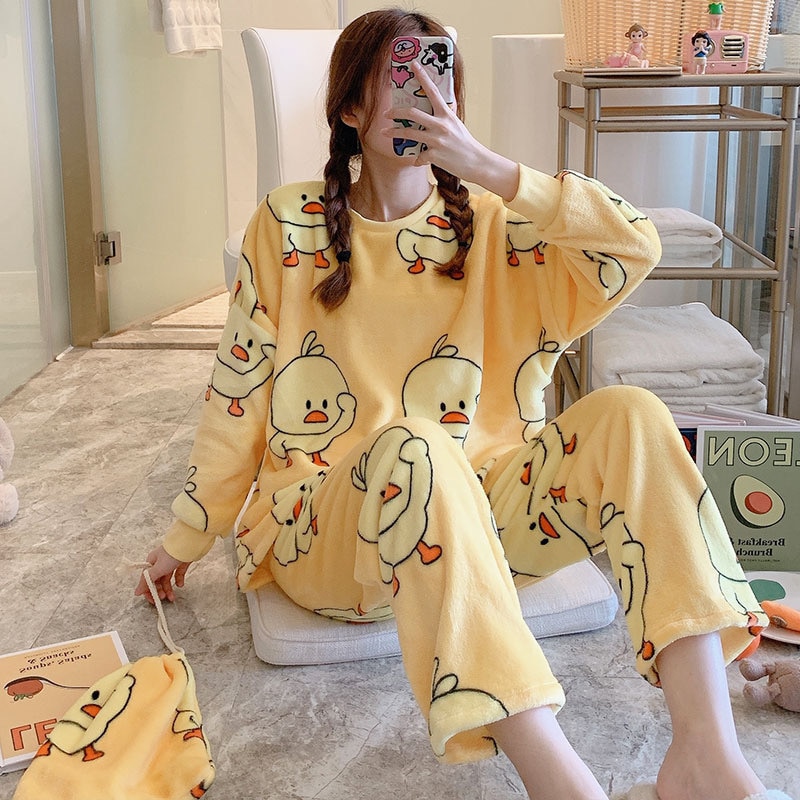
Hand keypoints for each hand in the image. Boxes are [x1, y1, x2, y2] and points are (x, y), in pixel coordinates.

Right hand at [134, 545, 191, 603]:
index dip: (148, 591)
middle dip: (160, 590)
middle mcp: (160, 562)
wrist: (190, 544)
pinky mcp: (181, 563)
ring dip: (169, 589)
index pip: (146, 579)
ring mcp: (171, 562)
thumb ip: (147, 581)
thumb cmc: (172, 554)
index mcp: (151, 562)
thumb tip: (136, 592)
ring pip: (167, 579)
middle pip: (157, 580)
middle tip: (164, 598)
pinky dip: (178, 580)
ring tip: (172, 597)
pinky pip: (178, 574)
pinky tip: (180, 584)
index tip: (153, 600)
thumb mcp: (157, 568)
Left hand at [383, 61, 518, 199]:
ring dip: (394, 132)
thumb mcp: (456, 125)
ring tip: (384, 132)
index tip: (413, 65)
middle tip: (386, 113)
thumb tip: (432, 112)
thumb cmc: (465, 144)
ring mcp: (437, 140)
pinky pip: (419, 156)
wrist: (476, 162)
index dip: (422, 76)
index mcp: (446, 115)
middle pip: (412, 113)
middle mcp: (441, 125)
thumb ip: (444, 118)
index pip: (433, 91)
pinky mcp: (434, 155)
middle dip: (396, 112)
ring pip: (409, 133)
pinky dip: (417, 159)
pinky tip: (417, 161)